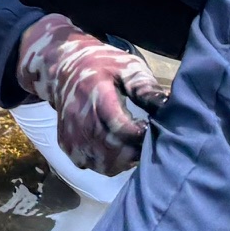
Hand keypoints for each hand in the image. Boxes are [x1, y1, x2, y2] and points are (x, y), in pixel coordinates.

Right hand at [15, 14, 167, 173]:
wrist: (63, 66)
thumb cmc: (102, 65)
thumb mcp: (127, 66)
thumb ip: (145, 87)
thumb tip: (166, 106)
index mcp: (96, 94)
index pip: (120, 127)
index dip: (140, 134)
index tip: (150, 128)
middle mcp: (79, 118)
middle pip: (113, 149)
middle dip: (135, 150)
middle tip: (146, 140)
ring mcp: (71, 134)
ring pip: (103, 164)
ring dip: (123, 160)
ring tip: (132, 145)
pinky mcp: (66, 145)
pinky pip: (91, 165)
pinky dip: (107, 163)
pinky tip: (115, 148)